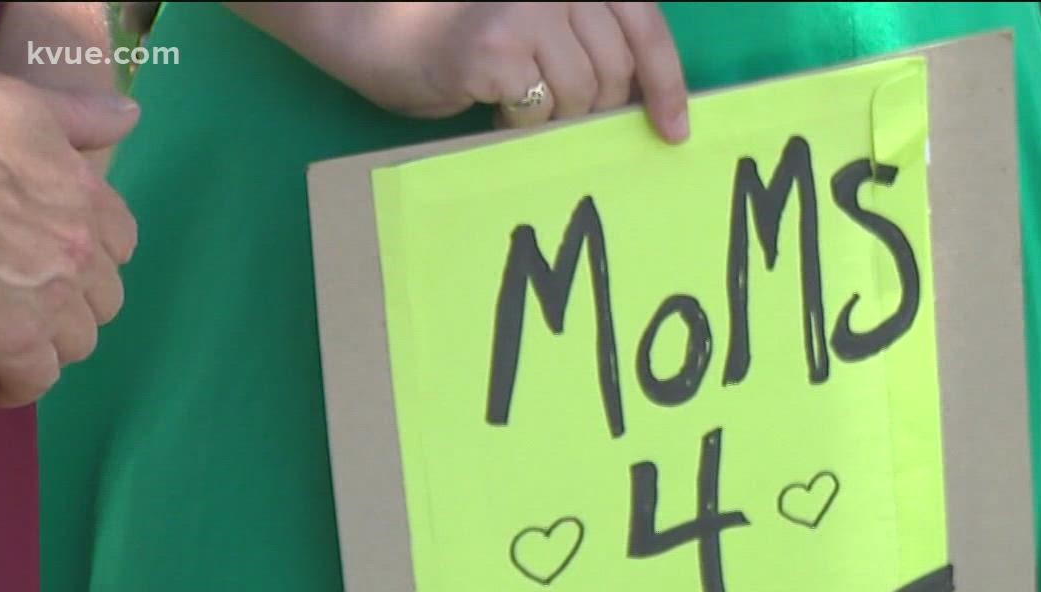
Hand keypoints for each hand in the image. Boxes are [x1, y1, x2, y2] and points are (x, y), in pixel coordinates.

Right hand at [0, 72, 139, 407]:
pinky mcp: (16, 338)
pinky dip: (15, 382)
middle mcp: (79, 247)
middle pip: (101, 298)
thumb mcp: (9, 104)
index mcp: (81, 191)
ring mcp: (52, 295)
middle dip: (66, 302)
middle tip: (17, 300)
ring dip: (44, 342)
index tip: (50, 258)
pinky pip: (35, 377)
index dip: (86, 254)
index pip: (118, 239)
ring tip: (3, 332)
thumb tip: (130, 117)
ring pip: (75, 341)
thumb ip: (71, 114)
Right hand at [233, 3, 689, 140]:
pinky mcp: (495, 49)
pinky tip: (492, 104)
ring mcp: (526, 11)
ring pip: (580, 94)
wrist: (365, 20)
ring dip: (556, 115)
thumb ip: (586, 33)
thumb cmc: (454, 26)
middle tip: (556, 110)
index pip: (644, 25)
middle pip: (614, 70)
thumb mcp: (538, 16)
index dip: (666, 83)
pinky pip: (538, 111)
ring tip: (516, 99)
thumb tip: (643, 99)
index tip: (675, 130)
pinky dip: (521, 123)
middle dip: (596, 106)